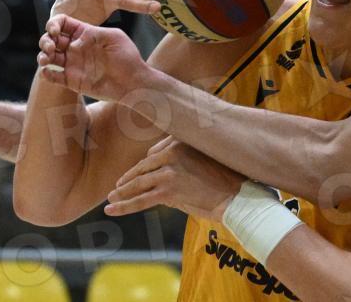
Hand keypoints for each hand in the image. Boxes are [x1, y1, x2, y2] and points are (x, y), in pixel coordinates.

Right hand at [38, 14, 146, 101]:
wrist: (133, 83)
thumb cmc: (128, 58)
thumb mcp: (114, 38)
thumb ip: (95, 33)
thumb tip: (76, 39)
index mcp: (85, 34)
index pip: (62, 23)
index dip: (54, 23)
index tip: (55, 30)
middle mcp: (76, 48)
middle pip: (51, 39)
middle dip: (45, 40)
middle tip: (51, 47)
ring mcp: (73, 64)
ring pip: (48, 57)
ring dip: (42, 56)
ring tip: (46, 59)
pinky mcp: (72, 81)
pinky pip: (53, 77)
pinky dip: (46, 74)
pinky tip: (48, 72)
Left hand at [106, 137, 245, 221]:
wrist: (238, 197)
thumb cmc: (228, 180)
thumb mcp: (206, 160)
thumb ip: (184, 163)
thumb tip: (166, 177)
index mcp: (182, 140)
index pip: (154, 152)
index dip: (144, 166)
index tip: (138, 173)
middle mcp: (173, 151)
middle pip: (143, 166)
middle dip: (129, 178)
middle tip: (117, 186)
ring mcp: (169, 170)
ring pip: (138, 183)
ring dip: (122, 192)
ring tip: (111, 198)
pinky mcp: (167, 190)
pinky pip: (140, 199)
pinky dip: (124, 206)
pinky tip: (111, 209)